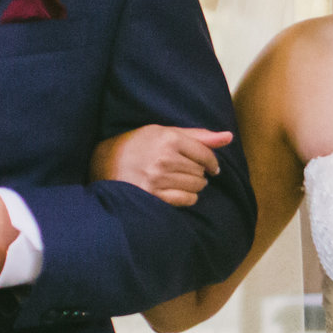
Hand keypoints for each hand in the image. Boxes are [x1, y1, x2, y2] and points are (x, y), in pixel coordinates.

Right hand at [91, 125, 230, 206]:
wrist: (104, 163)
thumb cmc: (137, 145)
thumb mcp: (164, 132)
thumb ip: (198, 135)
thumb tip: (229, 137)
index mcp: (168, 138)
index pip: (205, 154)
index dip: (212, 162)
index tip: (211, 167)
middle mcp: (164, 158)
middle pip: (201, 172)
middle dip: (198, 173)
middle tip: (183, 171)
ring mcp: (158, 179)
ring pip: (196, 186)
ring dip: (193, 186)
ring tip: (178, 181)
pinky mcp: (153, 196)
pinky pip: (186, 200)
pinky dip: (187, 198)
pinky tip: (176, 192)